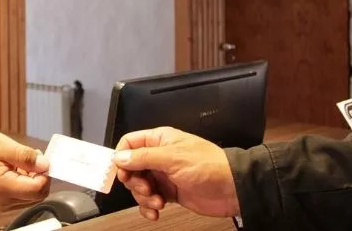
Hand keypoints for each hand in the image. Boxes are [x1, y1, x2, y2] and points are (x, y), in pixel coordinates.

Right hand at [0, 132, 50, 210]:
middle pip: (38, 195)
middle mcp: (2, 202)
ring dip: (32, 180)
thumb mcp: (0, 144)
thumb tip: (45, 164)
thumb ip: (24, 156)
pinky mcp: (2, 204)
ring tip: (17, 164)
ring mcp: (2, 206)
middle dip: (39, 176)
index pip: (38, 189)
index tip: (40, 159)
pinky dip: (25, 184)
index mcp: (1, 187)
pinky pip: (23, 197)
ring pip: (33, 197)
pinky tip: (14, 171)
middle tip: (29, 158)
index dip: (44, 173)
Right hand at [112, 127, 239, 220]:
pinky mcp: (170, 192)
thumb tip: (119, 158)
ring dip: (144, 198)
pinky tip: (156, 212)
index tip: (122, 173)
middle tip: (145, 189)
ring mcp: (164, 175)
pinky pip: (150, 200)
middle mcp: (159, 156)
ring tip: (157, 202)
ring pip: (139, 186)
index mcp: (159, 140)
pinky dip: (149, 208)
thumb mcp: (172, 158)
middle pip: (131, 168)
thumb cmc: (209, 166)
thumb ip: (143, 157)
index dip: (121, 158)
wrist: (232, 189)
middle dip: (135, 182)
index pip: (129, 143)